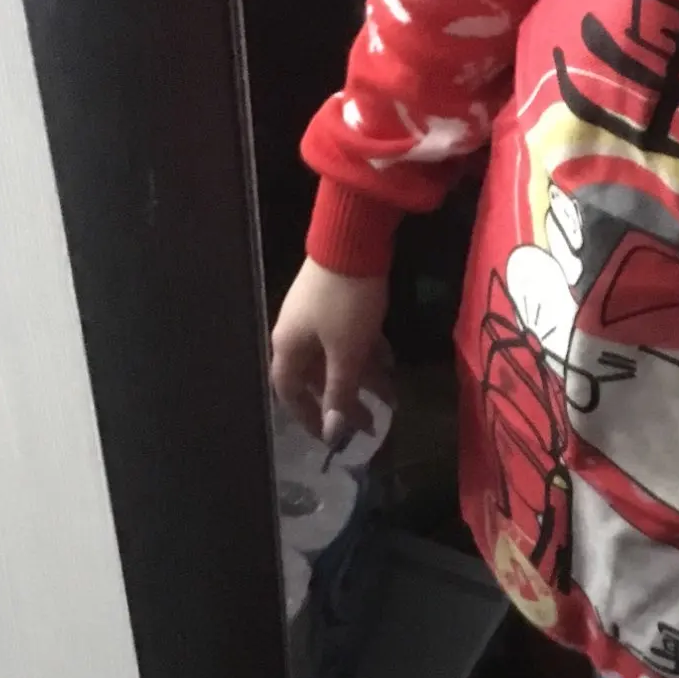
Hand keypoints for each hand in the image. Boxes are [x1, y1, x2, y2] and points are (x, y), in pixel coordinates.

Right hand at [271, 258, 391, 441]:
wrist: (353, 239)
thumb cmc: (346, 302)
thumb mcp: (346, 351)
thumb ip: (339, 392)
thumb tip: (332, 434)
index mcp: (288, 347)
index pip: (290, 393)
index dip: (308, 418)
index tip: (331, 439)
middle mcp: (296, 334)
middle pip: (316, 377)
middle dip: (344, 401)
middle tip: (372, 425)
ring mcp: (315, 316)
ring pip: (336, 357)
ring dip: (361, 378)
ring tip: (391, 399)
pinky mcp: (335, 301)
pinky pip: (347, 337)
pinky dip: (365, 352)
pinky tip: (388, 363)